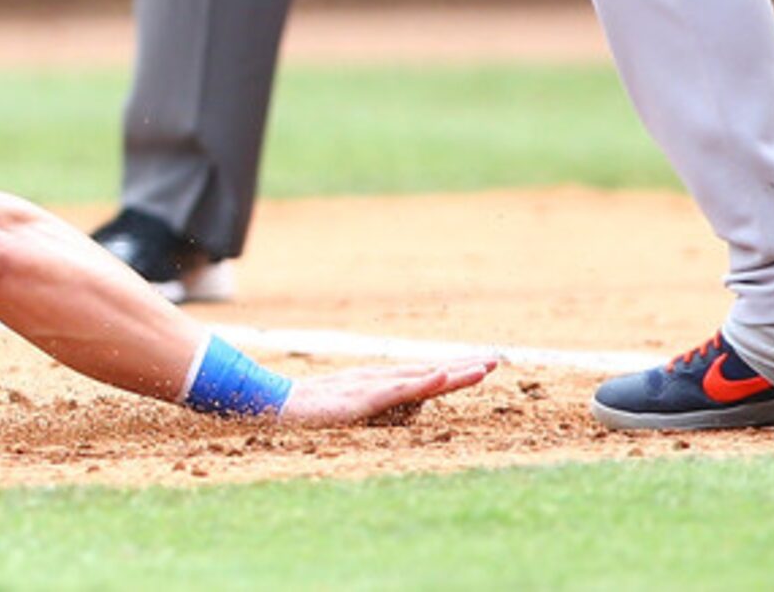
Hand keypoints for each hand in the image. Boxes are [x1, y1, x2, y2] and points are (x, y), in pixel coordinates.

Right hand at [278, 355, 499, 426]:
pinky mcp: (363, 398)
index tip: (481, 365)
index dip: (453, 371)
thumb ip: (374, 408)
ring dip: (453, 373)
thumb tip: (405, 407)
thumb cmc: (309, 412)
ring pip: (421, 378)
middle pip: (430, 372)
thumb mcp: (350, 412)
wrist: (276, 406)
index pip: (424, 376)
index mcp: (380, 386)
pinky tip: (442, 376)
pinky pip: (398, 390)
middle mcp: (381, 381)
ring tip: (482, 368)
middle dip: (463, 368)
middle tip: (496, 360)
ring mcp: (373, 388)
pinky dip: (422, 382)